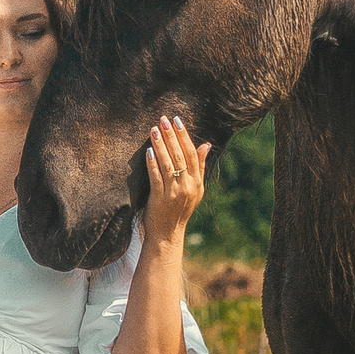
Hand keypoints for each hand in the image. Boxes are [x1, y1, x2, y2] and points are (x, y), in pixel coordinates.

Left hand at [141, 116, 208, 248]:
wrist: (168, 233)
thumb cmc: (180, 209)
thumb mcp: (195, 189)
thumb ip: (200, 166)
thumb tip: (206, 144)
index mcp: (197, 182)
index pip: (192, 154)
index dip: (184, 136)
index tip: (177, 120)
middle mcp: (188, 187)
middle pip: (180, 156)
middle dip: (171, 136)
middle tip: (163, 120)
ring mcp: (174, 193)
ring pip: (168, 164)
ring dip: (160, 145)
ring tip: (154, 130)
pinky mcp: (160, 199)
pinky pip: (156, 177)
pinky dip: (152, 164)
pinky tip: (148, 151)